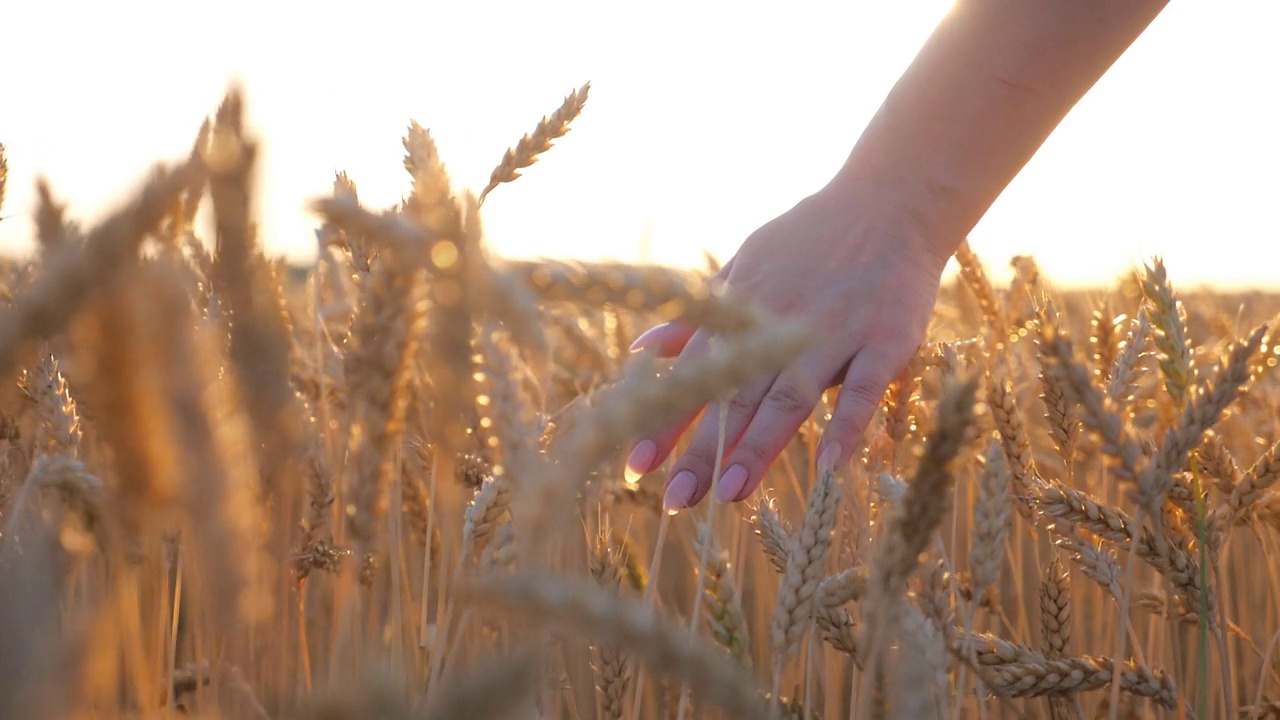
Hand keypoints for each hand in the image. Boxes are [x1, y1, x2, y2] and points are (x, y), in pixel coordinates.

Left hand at [625, 184, 950, 511]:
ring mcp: (833, 331)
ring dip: (759, 445)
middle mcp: (779, 324)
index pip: (694, 374)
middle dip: (703, 448)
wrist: (890, 201)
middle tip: (674, 499)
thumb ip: (697, 318)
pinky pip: (865, 386)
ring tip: (730, 493)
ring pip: (790, 395)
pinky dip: (848, 424)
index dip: (665, 419)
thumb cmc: (809, 243)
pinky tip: (831, 465)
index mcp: (741, 310)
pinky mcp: (886, 337)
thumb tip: (640, 351)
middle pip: (736, 395)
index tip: (635, 466)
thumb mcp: (744, 267)